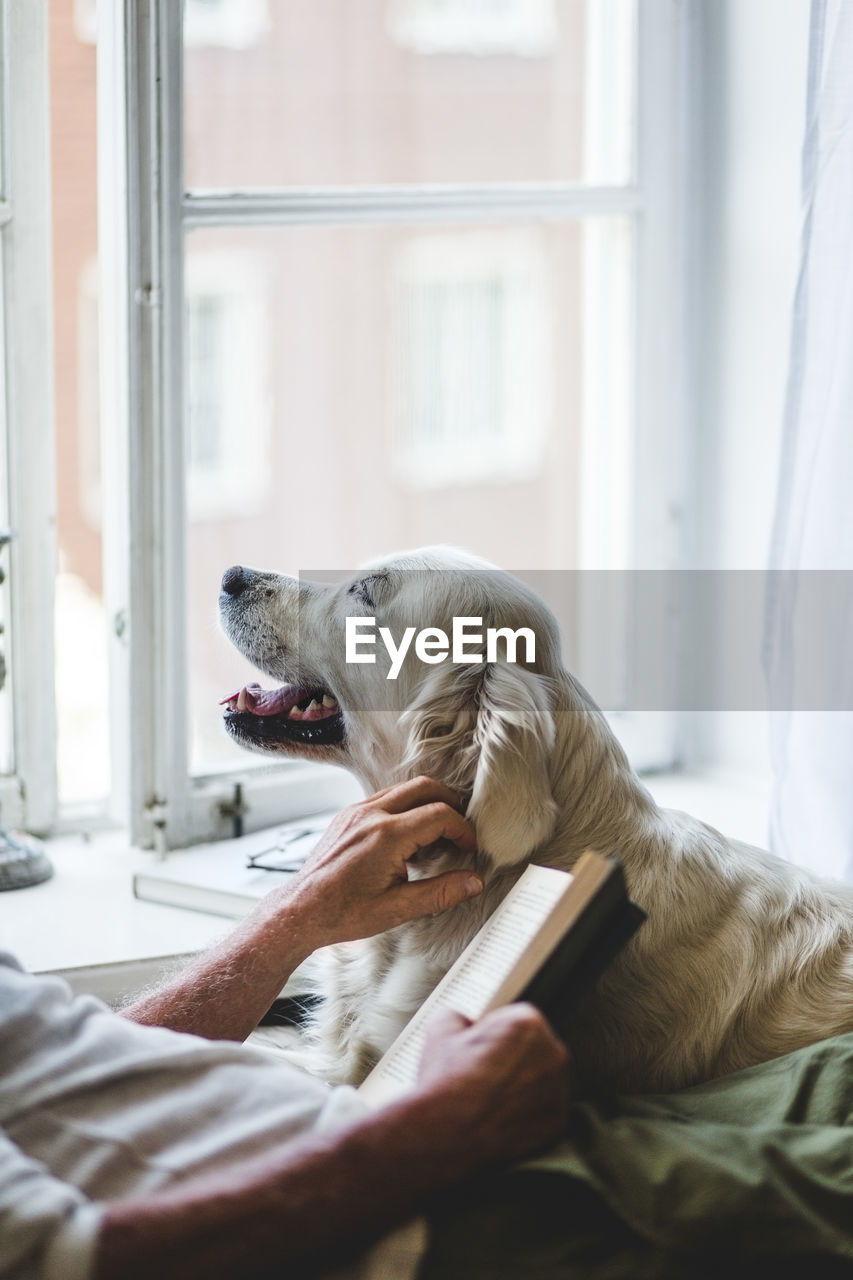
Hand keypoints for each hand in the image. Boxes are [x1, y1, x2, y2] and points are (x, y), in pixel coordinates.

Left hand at [283, 777, 483, 951]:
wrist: (301, 910)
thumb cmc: (343, 913)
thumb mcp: (397, 909)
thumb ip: (440, 893)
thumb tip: (473, 883)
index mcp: (386, 836)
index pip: (439, 814)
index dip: (462, 829)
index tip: (469, 847)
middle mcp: (370, 815)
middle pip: (425, 787)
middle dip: (450, 803)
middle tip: (460, 829)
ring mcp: (356, 812)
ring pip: (404, 789)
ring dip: (428, 803)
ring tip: (437, 834)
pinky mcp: (348, 816)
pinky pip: (385, 798)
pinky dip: (406, 808)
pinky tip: (409, 837)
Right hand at [415, 1004, 571, 1166]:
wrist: (446, 1133)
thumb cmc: (447, 1084)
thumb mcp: (440, 1030)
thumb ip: (458, 1016)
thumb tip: (460, 1021)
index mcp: (528, 1023)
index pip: (518, 1018)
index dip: (498, 1032)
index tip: (486, 1044)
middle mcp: (552, 1053)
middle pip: (537, 1047)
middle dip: (515, 1056)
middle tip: (487, 1070)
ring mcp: (558, 1090)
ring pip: (543, 1078)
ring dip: (524, 1083)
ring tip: (492, 1094)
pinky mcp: (557, 1121)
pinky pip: (545, 1108)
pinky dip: (528, 1111)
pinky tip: (501, 1113)